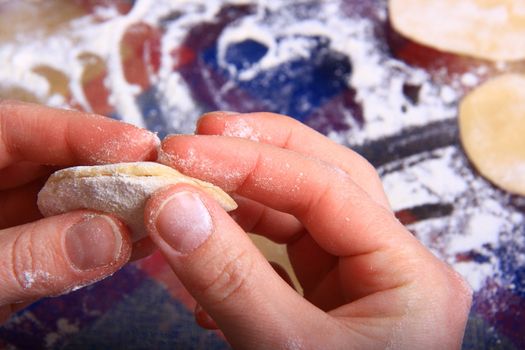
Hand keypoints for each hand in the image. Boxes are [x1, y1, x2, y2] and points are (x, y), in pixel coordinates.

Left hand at [0, 100, 158, 323]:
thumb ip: (23, 257)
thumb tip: (113, 236)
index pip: (14, 129)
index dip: (79, 132)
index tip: (139, 144)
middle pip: (48, 162)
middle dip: (107, 169)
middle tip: (162, 177)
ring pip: (62, 203)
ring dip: (112, 208)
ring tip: (164, 209)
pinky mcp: (15, 257)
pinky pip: (62, 243)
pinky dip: (101, 243)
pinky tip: (140, 243)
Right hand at [145, 112, 471, 348]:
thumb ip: (229, 277)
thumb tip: (172, 205)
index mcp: (408, 274)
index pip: (327, 187)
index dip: (252, 161)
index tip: (187, 148)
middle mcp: (389, 265)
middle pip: (325, 180)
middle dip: (260, 155)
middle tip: (200, 137)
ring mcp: (356, 281)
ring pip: (298, 214)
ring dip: (240, 198)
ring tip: (189, 184)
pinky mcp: (324, 299)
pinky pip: (279, 254)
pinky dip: (236, 243)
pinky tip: (200, 244)